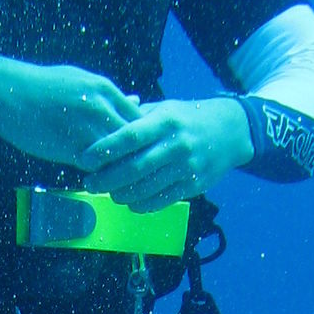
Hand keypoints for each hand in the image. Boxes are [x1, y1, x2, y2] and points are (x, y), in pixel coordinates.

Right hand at [0, 56, 136, 167]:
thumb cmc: (42, 85)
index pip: (140, 118)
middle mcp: (101, 108)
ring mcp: (86, 128)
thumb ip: (110, 95)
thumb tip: (135, 101)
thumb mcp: (81, 80)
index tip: (139, 148)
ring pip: (118, 156)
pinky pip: (95, 167)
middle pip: (136, 139)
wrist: (8, 92)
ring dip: (118, 168)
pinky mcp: (70, 147)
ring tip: (117, 177)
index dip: (143, 136)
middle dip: (137, 155)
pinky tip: (94, 178)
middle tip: (134, 168)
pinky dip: (98, 175)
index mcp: (105, 89)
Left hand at [83, 95, 252, 210]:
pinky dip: (142, 204)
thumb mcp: (164, 109)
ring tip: (109, 193)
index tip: (84, 159)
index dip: (104, 150)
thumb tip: (100, 125)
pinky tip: (130, 201)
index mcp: (165, 122)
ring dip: (122, 194)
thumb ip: (134, 118)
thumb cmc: (186, 118)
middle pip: (134, 167)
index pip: (129, 137)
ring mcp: (186, 167)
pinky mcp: (193, 185)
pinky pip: (162, 200)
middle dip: (107, 179)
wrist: (230, 131)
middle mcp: (176, 144)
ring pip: (146, 188)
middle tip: (89, 183)